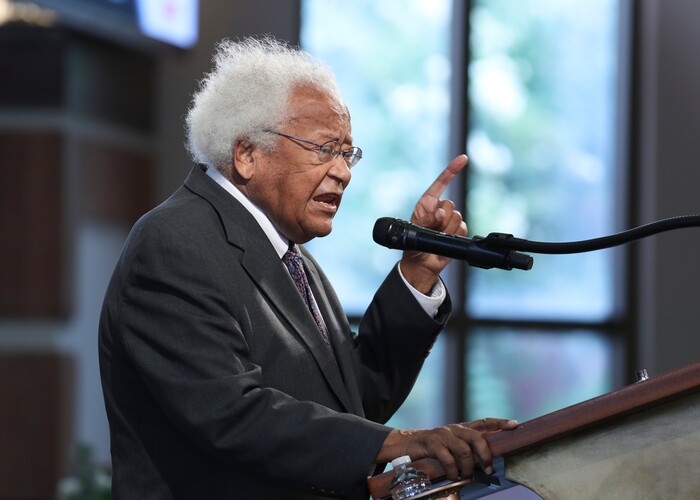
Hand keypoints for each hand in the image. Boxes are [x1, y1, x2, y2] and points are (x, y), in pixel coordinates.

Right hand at [376, 418, 517, 479]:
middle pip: (477, 438)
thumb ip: (467, 450)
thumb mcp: (451, 446)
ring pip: (464, 450)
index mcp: (462, 428)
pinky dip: (453, 470)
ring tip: (465, 475)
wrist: (406, 445)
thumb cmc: (433, 449)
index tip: (516, 425)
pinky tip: (452, 475)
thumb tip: (485, 463)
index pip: (485, 422)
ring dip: (468, 467)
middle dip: (485, 454)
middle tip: (487, 468)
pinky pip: (448, 458)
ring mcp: (443, 434)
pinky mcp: (432, 443)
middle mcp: (454, 429)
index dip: (500, 423)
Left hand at [400, 155, 467, 293]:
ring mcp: (449, 219)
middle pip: (450, 204)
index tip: (463, 159)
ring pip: (457, 217)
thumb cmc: (413, 245)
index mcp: (427, 203)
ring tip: (437, 237)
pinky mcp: (457, 230)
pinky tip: (446, 240)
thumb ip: (428, 221)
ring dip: (447, 229)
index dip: (451, 170)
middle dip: (442, 218)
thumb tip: (441, 213)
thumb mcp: (415, 232)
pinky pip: (462, 227)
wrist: (422, 264)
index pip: (440, 183)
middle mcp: (439, 209)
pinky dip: (454, 234)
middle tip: (433, 229)